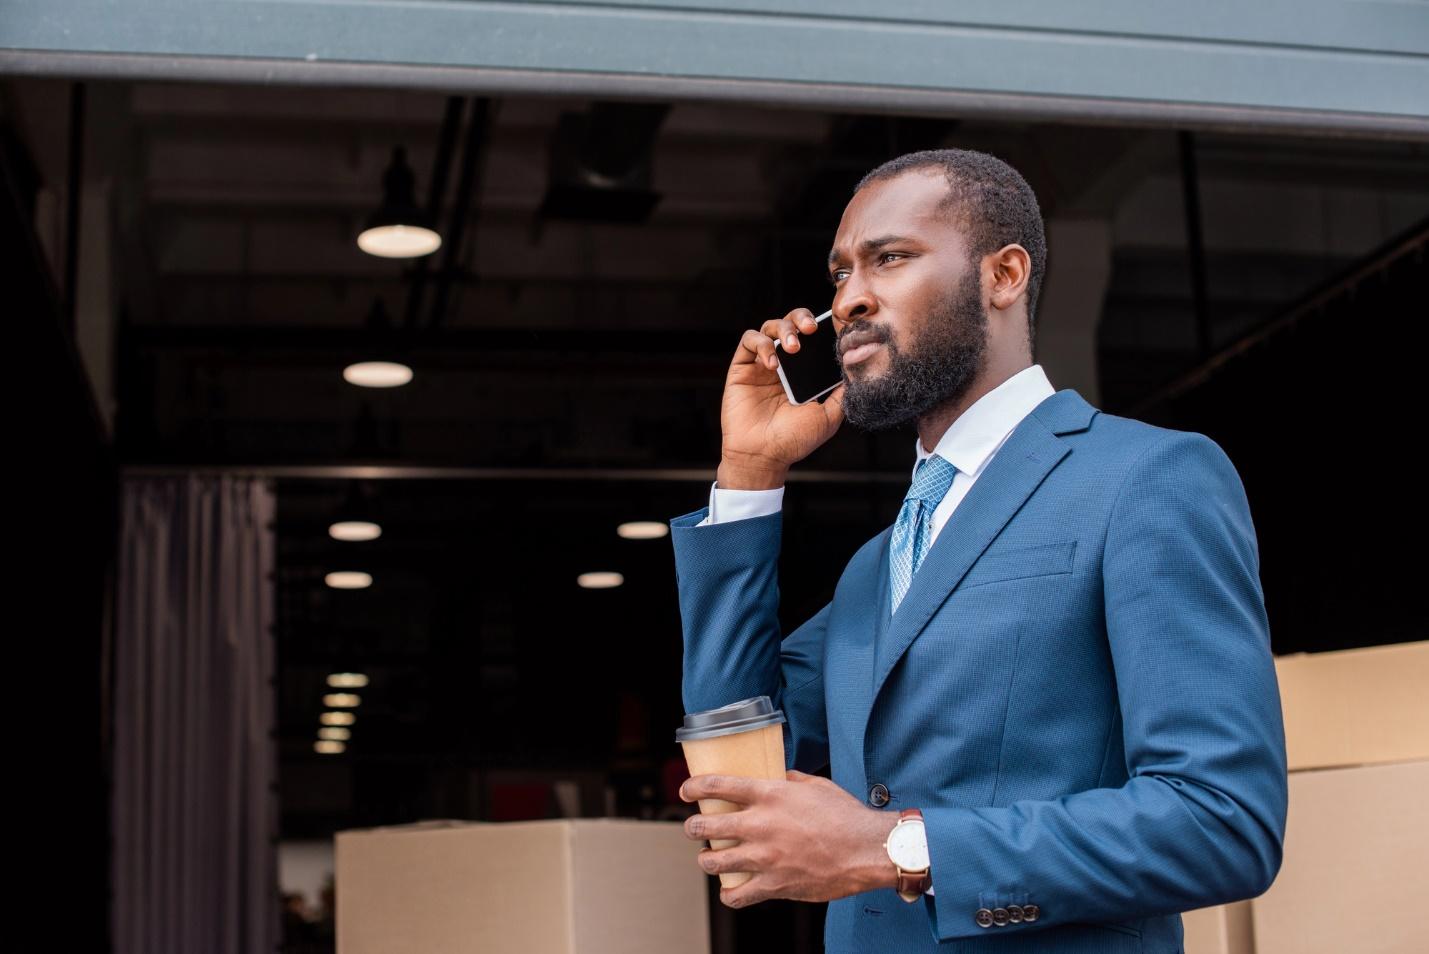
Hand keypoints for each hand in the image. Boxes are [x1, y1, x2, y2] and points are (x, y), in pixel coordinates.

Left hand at [680, 770, 898, 907]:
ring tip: (709, 858)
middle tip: (694, 828)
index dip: (694, 787)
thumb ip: (789, 780)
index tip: (686, 790)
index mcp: (769, 795)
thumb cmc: (845, 816)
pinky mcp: (774, 885)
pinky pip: (736, 896)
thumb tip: (777, 776)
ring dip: (706, 859)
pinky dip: (729, 894)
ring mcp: (764, 857)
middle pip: (704, 826)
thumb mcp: (815, 786)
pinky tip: (731, 889)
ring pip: (713, 861)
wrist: (866, 850)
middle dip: (693, 827)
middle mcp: (760, 825)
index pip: (717, 786)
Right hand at [717, 309, 845, 488]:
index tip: (833, 328)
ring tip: (792, 348)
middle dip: (801, 318)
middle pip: (790, 324)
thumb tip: (856, 370)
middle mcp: (783, 365)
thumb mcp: (828, 416)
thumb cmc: (794, 440)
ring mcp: (761, 365)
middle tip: (811, 329)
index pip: (811, 339)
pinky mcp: (741, 368)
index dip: (820, 327)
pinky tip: (772, 363)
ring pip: (769, 327)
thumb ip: (841, 394)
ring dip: (783, 329)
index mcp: (802, 373)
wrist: (764, 456)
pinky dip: (762, 344)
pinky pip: (749, 341)